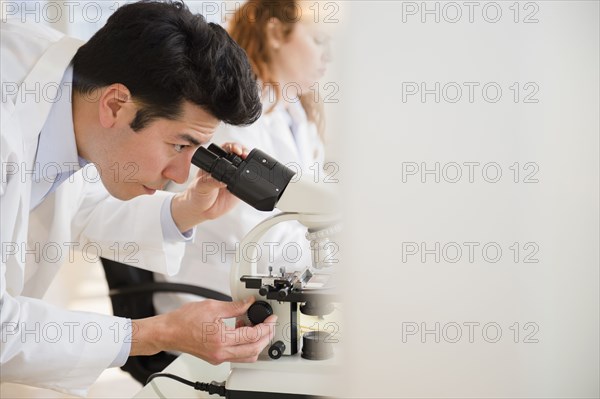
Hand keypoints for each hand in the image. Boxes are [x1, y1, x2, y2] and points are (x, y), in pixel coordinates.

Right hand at [131, 296, 276, 363]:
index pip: (253, 336)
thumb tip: (249, 303)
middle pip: (254, 350)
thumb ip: (235, 306)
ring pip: (247, 356)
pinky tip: (243, 331)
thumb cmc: (183, 320)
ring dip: (257, 344)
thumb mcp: (212, 307)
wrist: (168, 332)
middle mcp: (221, 353)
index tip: (271, 318)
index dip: (266, 326)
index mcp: (222, 340)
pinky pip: (237, 355)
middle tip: (270, 324)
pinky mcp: (215, 357)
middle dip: (266, 337)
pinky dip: (245, 346)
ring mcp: (218, 357)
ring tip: (258, 328)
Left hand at [171, 142, 249, 231]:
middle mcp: (225, 167)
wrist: (201, 210)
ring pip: (244, 165)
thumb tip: (223, 181)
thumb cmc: (196, 194)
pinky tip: (252, 176)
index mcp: (214, 162)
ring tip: (250, 162)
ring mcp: (233, 177)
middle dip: (244, 151)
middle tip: (245, 154)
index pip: (225, 149)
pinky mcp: (239, 187)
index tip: (236, 150)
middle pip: (238, 154)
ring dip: (250, 162)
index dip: (233, 146)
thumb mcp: (201, 186)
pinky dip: (251, 177)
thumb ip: (211, 182)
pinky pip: (247, 181)